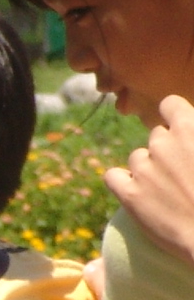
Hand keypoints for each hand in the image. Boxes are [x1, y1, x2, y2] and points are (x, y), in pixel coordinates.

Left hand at [109, 95, 193, 263]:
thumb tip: (189, 130)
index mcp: (190, 127)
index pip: (169, 105)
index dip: (174, 117)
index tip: (180, 131)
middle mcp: (164, 143)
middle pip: (156, 136)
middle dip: (166, 149)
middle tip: (182, 172)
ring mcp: (144, 169)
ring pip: (137, 157)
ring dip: (147, 168)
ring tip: (166, 189)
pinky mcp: (129, 195)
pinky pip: (112, 177)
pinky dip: (121, 182)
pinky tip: (135, 192)